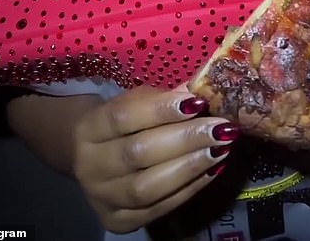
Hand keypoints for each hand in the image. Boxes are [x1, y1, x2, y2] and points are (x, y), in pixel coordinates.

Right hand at [72, 84, 238, 233]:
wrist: (92, 162)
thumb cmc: (122, 125)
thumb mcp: (135, 103)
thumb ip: (163, 97)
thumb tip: (200, 89)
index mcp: (89, 129)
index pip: (123, 117)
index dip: (161, 109)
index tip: (198, 101)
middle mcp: (89, 166)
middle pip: (138, 153)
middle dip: (185, 139)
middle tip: (220, 129)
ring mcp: (102, 198)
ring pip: (147, 187)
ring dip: (190, 167)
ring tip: (220, 149)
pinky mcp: (118, 222)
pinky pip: (158, 209)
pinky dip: (189, 189)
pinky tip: (211, 170)